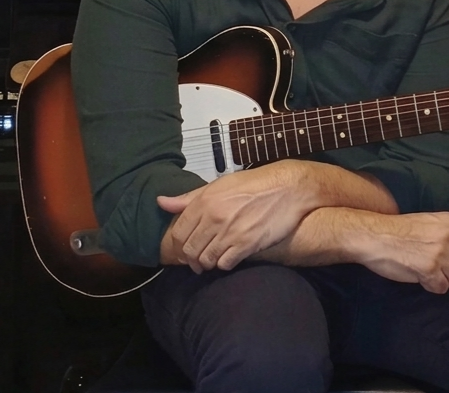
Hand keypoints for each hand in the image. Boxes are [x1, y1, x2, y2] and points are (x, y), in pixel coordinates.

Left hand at [158, 160, 317, 272]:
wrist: (286, 189)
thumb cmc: (253, 185)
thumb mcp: (219, 185)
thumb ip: (189, 197)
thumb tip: (161, 202)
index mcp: (205, 201)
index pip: (179, 232)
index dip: (179, 244)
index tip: (185, 246)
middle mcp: (214, 217)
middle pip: (190, 249)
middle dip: (191, 257)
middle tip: (197, 257)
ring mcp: (230, 232)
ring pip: (205, 260)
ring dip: (206, 263)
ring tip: (212, 258)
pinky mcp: (246, 245)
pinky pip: (224, 264)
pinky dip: (223, 264)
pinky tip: (228, 256)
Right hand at [348, 211, 448, 293]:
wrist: (375, 236)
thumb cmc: (397, 231)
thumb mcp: (428, 222)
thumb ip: (448, 235)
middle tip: (439, 274)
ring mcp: (440, 252)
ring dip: (442, 280)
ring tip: (426, 273)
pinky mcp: (430, 268)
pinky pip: (441, 288)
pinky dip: (432, 287)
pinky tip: (420, 278)